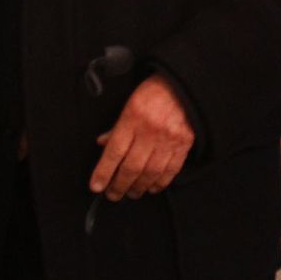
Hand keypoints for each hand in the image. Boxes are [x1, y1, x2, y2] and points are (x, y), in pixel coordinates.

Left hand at [89, 74, 194, 200]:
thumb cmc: (154, 93)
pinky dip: (160, 183)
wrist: (183, 85)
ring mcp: (168, 139)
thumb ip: (117, 127)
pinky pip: (171, 170)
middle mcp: (150, 130)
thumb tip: (103, 144)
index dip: (103, 172)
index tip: (96, 186)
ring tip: (131, 193)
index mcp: (133, 118)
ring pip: (150, 173)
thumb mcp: (130, 104)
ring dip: (139, 187)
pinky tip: (152, 187)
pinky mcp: (184, 144)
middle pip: (131, 167)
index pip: (114, 152)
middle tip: (113, 194)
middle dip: (119, 186)